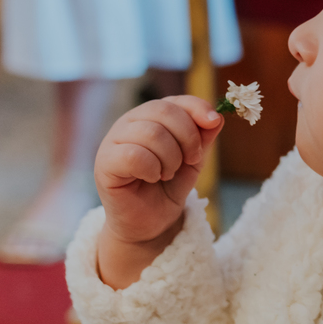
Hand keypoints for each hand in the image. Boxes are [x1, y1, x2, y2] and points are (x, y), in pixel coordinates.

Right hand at [95, 96, 222, 246]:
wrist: (151, 223)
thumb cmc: (169, 187)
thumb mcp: (193, 159)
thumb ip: (203, 137)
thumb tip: (217, 116)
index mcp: (150, 116)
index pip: (175, 100)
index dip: (197, 108)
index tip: (213, 122)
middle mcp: (129, 122)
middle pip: (163, 111)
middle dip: (187, 137)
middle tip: (191, 160)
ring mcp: (113, 141)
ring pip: (151, 133)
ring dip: (170, 157)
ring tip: (168, 173)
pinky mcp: (105, 163)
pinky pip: (133, 155)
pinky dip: (152, 168)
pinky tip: (152, 178)